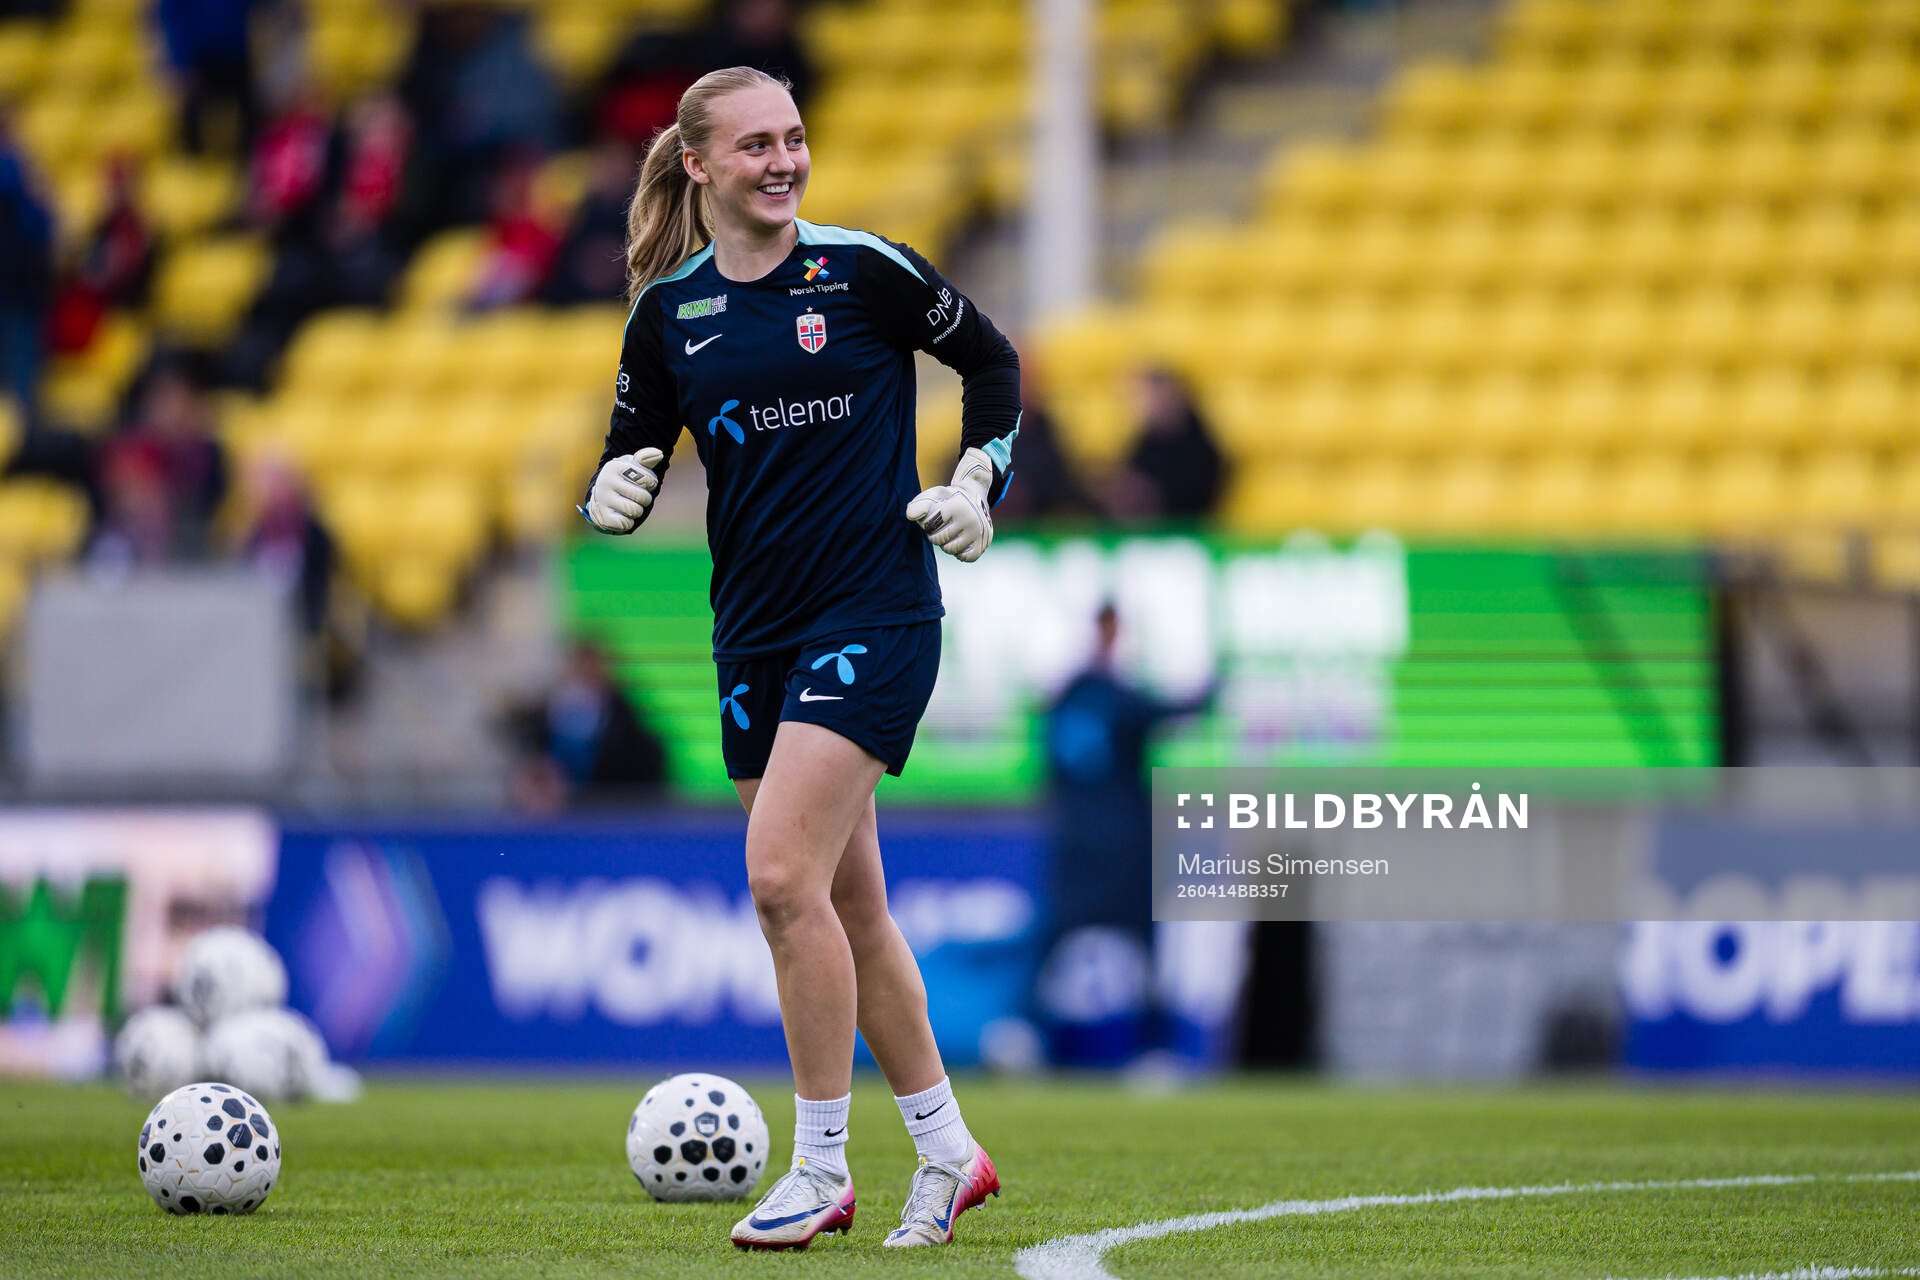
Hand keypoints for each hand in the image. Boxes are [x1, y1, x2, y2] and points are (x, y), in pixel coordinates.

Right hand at [584, 448, 663, 532]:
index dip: (650, 483)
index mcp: (615, 467)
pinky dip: (628, 523)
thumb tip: (659, 454)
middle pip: (642, 497)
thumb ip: (646, 458)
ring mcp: (602, 500)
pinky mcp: (602, 517)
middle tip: (637, 497)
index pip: (647, 479)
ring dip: (637, 511)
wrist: (602, 495)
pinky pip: (624, 524)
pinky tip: (624, 516)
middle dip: (645, 499)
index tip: (642, 482)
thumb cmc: (624, 479)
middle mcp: (606, 482)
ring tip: (631, 505)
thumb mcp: (633, 465)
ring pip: (634, 511)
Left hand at [906, 447, 993, 562]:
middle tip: (937, 530)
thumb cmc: (949, 498)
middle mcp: (968, 519)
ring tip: (947, 537)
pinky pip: (967, 557)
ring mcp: (976, 533)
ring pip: (951, 549)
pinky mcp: (982, 543)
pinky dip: (960, 554)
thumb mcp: (935, 494)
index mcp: (955, 506)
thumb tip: (911, 516)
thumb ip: (919, 503)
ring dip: (945, 546)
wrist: (975, 497)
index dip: (926, 524)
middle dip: (934, 536)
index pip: (930, 524)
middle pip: (939, 538)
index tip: (931, 519)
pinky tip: (958, 545)